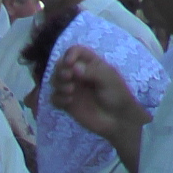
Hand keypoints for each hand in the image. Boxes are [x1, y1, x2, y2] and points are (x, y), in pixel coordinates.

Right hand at [51, 45, 149, 172]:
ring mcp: (72, 89)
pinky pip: (54, 98)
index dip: (70, 54)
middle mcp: (79, 75)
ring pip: (54, 80)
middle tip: (68, 78)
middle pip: (60, 65)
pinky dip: (58, 98)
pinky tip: (69, 102)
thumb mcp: (109, 79)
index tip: (70, 63)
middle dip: (61, 70)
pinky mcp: (67, 103)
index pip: (75, 52)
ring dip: (58, 84)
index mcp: (91, 64)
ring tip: (71, 92)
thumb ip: (92, 71)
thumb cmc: (118, 96)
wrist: (118, 120)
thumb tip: (73, 68)